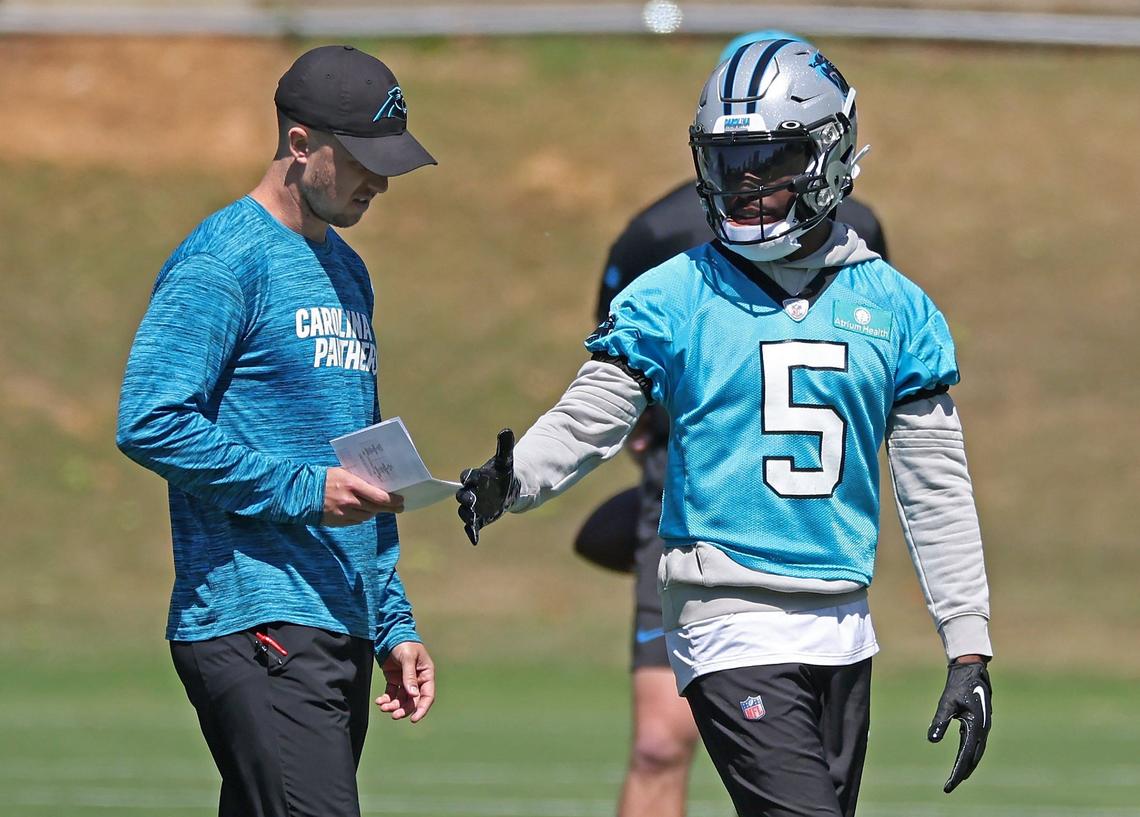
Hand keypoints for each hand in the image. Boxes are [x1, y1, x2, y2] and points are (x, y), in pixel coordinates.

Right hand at [322, 466, 403, 525]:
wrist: (302, 493)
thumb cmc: (324, 479)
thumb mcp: (343, 472)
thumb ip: (359, 479)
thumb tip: (377, 484)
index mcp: (352, 485)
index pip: (379, 497)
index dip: (393, 500)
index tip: (401, 500)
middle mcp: (350, 501)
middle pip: (376, 508)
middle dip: (390, 508)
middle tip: (399, 508)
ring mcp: (344, 513)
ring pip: (368, 516)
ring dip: (375, 512)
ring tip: (380, 508)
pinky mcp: (339, 522)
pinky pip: (357, 521)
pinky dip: (363, 516)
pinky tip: (364, 511)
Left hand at [375, 641, 434, 722]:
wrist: (390, 633)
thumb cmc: (404, 643)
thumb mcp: (408, 658)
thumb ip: (410, 676)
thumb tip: (413, 695)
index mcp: (426, 674)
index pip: (427, 695)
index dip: (422, 709)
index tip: (414, 719)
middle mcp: (417, 679)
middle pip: (413, 701)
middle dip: (404, 709)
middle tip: (394, 715)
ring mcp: (405, 680)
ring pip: (401, 699)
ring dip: (393, 706)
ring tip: (383, 707)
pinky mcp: (394, 680)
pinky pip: (391, 694)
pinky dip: (386, 699)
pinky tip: (379, 701)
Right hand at [455, 429, 518, 544]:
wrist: (505, 490)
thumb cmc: (502, 474)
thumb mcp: (505, 461)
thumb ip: (504, 447)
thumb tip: (506, 430)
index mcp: (475, 477)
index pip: (468, 476)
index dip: (468, 476)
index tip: (468, 477)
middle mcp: (471, 492)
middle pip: (463, 495)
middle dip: (465, 498)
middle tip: (469, 500)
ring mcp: (473, 507)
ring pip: (465, 512)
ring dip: (466, 515)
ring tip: (470, 520)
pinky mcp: (478, 519)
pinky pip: (472, 527)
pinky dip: (472, 533)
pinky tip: (474, 540)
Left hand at [928, 657, 991, 792]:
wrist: (971, 670)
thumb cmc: (958, 685)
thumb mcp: (947, 702)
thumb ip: (940, 721)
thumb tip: (932, 740)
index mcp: (976, 727)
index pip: (965, 757)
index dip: (957, 772)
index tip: (949, 785)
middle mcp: (982, 730)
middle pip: (973, 759)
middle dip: (962, 773)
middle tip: (950, 787)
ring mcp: (983, 728)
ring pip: (975, 753)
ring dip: (966, 766)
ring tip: (956, 778)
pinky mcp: (979, 723)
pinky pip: (975, 744)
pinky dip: (969, 755)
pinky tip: (961, 760)